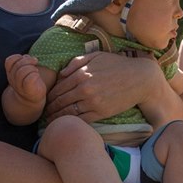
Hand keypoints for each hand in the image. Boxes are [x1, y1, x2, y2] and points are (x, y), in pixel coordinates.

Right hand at [4, 54, 45, 102]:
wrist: (31, 100)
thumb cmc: (29, 83)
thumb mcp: (23, 71)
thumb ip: (23, 63)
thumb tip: (26, 56)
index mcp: (10, 74)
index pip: (9, 61)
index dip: (18, 57)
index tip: (26, 58)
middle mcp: (13, 80)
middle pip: (17, 65)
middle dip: (28, 60)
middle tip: (35, 62)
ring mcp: (20, 86)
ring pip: (22, 72)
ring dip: (31, 68)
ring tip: (36, 70)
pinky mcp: (29, 91)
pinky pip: (29, 79)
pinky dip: (34, 74)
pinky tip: (37, 75)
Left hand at [44, 52, 165, 123]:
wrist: (140, 78)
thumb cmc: (118, 65)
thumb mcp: (96, 56)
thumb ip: (76, 62)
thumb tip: (61, 74)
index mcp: (81, 74)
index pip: (58, 88)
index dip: (49, 97)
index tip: (45, 103)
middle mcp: (84, 88)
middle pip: (60, 101)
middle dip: (49, 109)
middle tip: (43, 115)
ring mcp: (92, 101)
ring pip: (68, 112)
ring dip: (56, 118)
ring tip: (50, 122)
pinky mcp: (101, 112)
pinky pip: (81, 120)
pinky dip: (71, 123)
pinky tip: (67, 125)